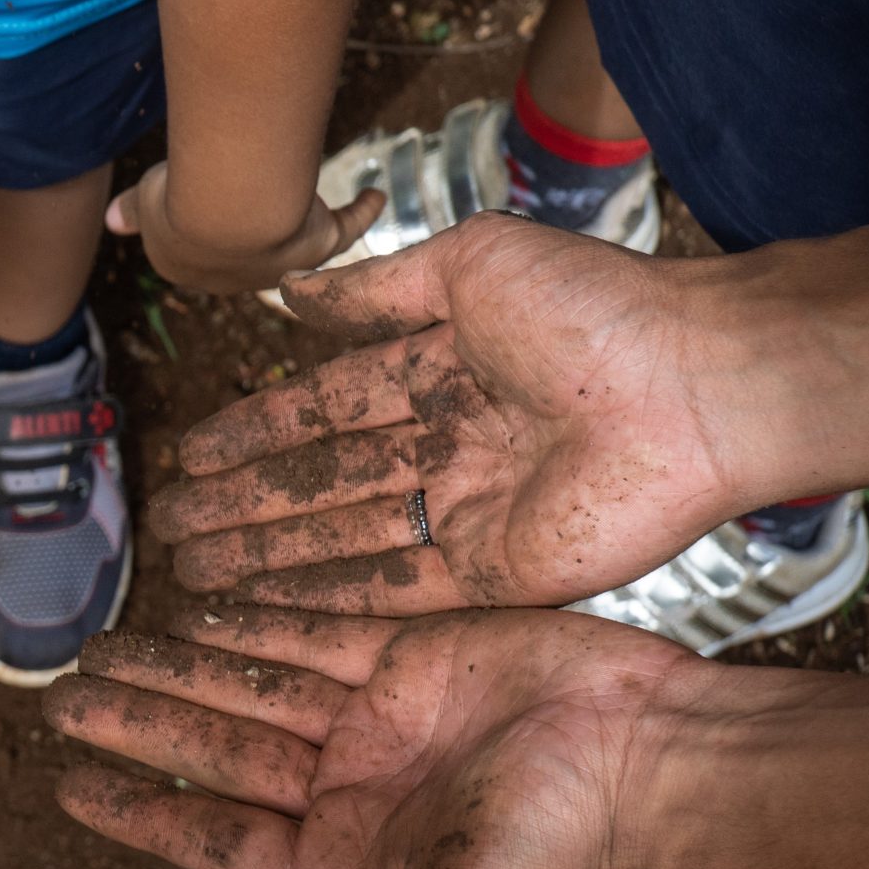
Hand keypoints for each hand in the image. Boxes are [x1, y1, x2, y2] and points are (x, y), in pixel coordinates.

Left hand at [44, 606, 696, 868]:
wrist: (657, 767)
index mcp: (344, 865)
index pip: (212, 837)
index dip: (137, 811)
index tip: (63, 785)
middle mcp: (350, 791)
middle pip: (214, 752)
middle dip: (137, 723)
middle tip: (58, 695)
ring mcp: (379, 718)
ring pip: (247, 687)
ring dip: (173, 668)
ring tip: (97, 647)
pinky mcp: (413, 650)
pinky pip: (309, 632)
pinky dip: (246, 622)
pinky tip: (186, 609)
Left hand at [106, 160, 383, 293]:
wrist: (228, 208)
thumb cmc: (179, 196)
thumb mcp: (146, 197)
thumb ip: (134, 210)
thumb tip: (111, 223)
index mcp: (182, 267)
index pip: (189, 244)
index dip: (197, 221)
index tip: (206, 199)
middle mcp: (229, 275)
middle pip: (242, 249)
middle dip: (248, 232)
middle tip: (256, 203)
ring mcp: (276, 263)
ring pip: (293, 242)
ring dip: (302, 222)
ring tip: (310, 198)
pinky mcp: (318, 244)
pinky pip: (343, 228)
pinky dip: (360, 213)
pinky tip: (374, 195)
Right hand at [150, 214, 762, 612]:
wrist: (695, 384)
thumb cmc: (595, 308)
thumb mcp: (472, 265)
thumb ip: (379, 290)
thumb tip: (291, 295)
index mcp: (445, 370)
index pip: (327, 408)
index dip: (257, 430)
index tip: (191, 453)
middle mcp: (449, 446)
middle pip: (322, 483)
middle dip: (244, 505)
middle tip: (173, 527)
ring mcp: (470, 515)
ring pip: (343, 539)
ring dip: (266, 555)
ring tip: (192, 569)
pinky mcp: (494, 574)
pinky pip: (393, 590)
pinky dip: (325, 596)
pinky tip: (261, 602)